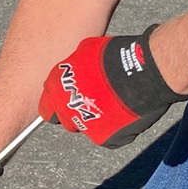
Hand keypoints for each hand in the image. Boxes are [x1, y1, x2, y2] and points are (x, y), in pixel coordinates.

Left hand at [39, 26, 185, 147]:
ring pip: (86, 129)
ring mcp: (85, 126)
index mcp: (57, 88)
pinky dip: (115, 129)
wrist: (141, 72)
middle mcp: (66, 109)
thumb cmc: (115, 57)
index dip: (58, 103)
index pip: (46, 106)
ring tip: (113, 105)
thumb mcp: (85, 51)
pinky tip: (123, 114)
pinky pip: (107, 137)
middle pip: (66, 119)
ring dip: (96, 120)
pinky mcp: (105, 138)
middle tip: (94, 101)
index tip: (67, 101)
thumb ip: (73, 68)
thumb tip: (75, 71)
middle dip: (77, 112)